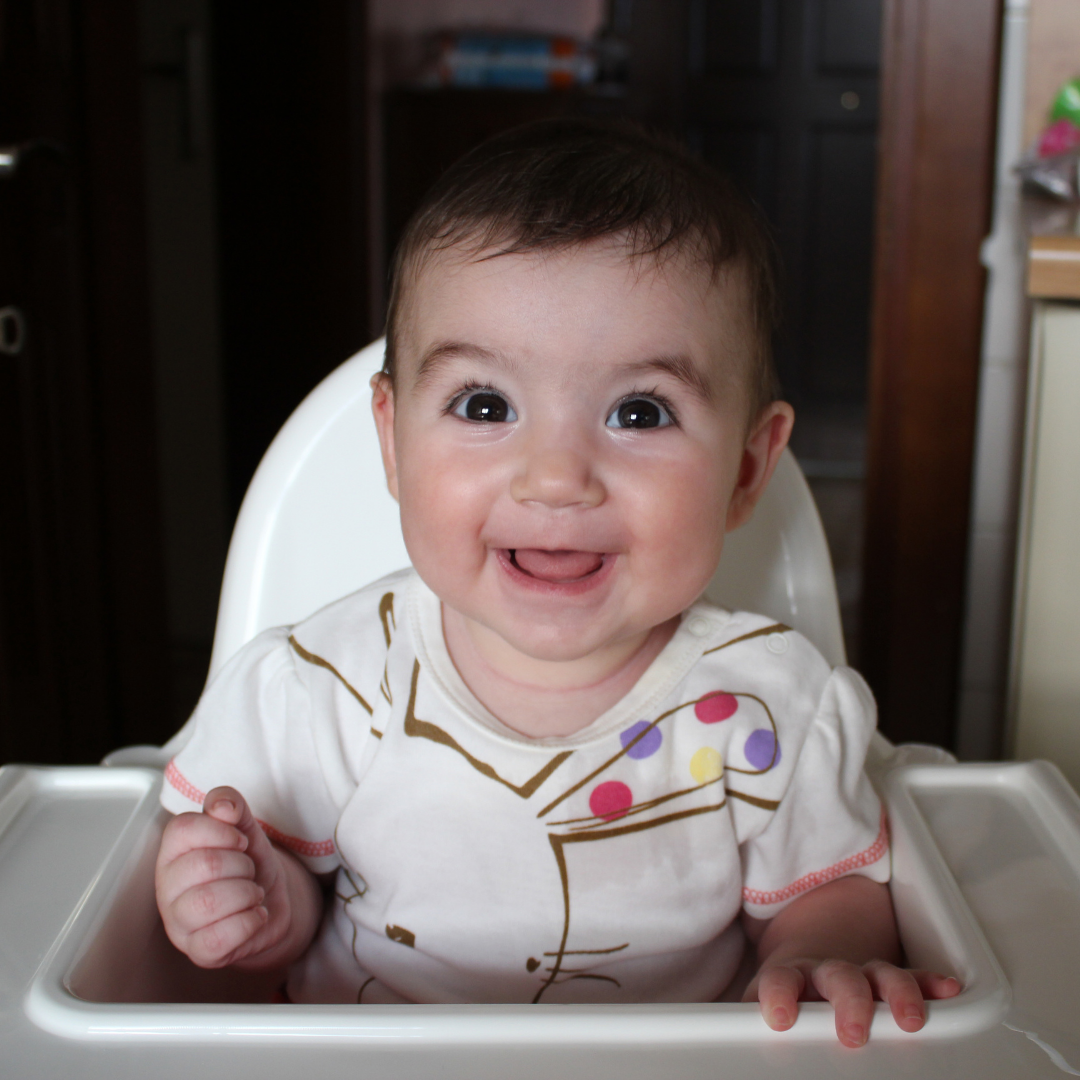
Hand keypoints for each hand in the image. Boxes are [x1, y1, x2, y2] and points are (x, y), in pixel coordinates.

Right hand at [155, 786, 296, 968]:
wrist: (270, 903)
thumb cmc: (249, 864)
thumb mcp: (245, 828)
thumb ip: (231, 807)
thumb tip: (222, 805)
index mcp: (173, 851)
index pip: (181, 829)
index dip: (220, 831)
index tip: (240, 841)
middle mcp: (168, 887)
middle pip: (202, 865)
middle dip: (241, 864)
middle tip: (248, 871)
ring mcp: (179, 923)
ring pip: (208, 903)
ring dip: (246, 893)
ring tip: (252, 893)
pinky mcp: (198, 952)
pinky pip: (219, 939)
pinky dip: (250, 922)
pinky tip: (256, 915)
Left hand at [743, 957, 960, 1047]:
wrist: (803, 960)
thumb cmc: (784, 997)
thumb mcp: (761, 1010)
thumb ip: (750, 1033)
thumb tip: (737, 1063)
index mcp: (790, 977)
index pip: (779, 981)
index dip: (778, 996)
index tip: (779, 1017)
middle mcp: (826, 973)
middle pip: (838, 976)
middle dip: (848, 1002)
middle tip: (852, 1032)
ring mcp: (860, 973)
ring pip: (881, 974)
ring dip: (897, 994)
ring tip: (910, 1019)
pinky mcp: (887, 979)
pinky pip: (913, 977)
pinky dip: (930, 984)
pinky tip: (945, 991)